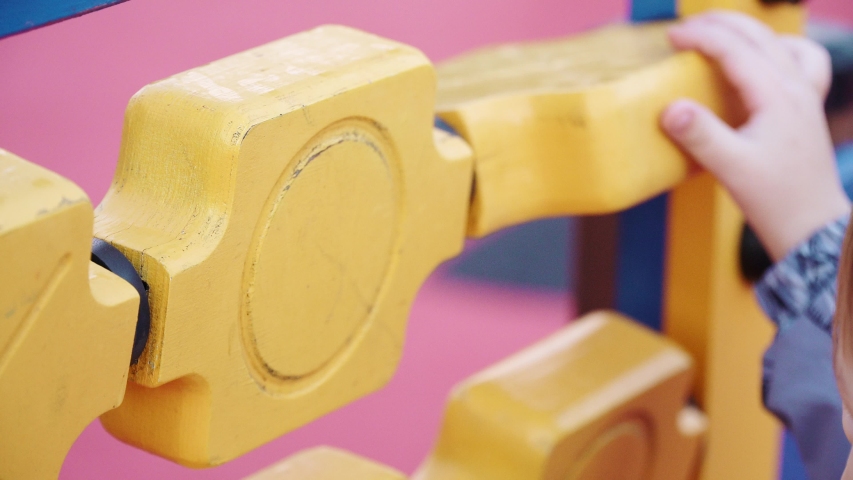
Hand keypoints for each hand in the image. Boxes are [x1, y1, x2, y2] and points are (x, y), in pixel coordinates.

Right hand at [660, 11, 849, 260]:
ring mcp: (806, 97)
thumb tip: (670, 108)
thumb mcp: (731, 169)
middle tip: (683, 30)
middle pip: (758, 35)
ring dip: (746, 31)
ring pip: (779, 42)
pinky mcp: (807, 109)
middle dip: (719, 24)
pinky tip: (763, 60)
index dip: (701, 37)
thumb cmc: (774, 200)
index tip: (671, 38)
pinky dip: (780, 50)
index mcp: (778, 96)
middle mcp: (797, 88)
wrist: (812, 226)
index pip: (736, 49)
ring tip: (718, 35)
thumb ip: (700, 135)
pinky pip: (802, 62)